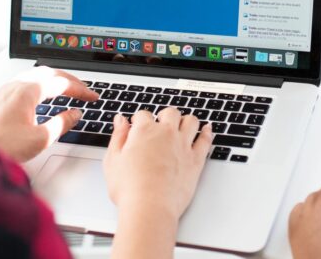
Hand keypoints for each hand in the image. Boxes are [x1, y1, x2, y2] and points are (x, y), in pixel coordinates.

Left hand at [0, 67, 97, 161]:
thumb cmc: (2, 147)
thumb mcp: (41, 138)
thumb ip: (62, 123)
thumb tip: (74, 114)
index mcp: (26, 91)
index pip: (60, 82)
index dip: (80, 89)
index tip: (92, 97)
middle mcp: (15, 87)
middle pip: (48, 73)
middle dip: (69, 80)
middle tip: (83, 90)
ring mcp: (5, 92)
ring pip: (35, 76)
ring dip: (54, 80)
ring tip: (67, 89)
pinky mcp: (0, 100)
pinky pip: (25, 83)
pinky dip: (41, 85)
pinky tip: (43, 96)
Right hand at [104, 108, 213, 258]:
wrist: (150, 207)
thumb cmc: (130, 189)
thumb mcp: (113, 160)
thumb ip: (118, 136)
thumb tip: (120, 120)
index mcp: (144, 131)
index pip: (143, 115)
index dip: (139, 120)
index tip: (138, 125)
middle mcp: (166, 134)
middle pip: (170, 113)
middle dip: (164, 116)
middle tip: (161, 124)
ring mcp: (183, 146)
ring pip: (191, 121)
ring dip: (186, 120)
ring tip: (182, 125)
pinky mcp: (196, 160)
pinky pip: (205, 140)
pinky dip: (207, 132)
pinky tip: (207, 130)